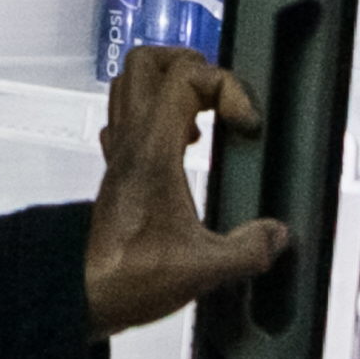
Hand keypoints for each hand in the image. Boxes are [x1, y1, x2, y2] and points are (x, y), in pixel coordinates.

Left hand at [85, 42, 286, 336]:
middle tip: (223, 99)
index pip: (184, 77)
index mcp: (153, 150)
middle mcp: (131, 140)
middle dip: (192, 66)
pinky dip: (157, 116)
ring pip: (131, 84)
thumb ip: (249, 250)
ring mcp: (119, 152)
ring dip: (171, 86)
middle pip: (145, 62)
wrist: (82, 295)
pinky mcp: (116, 169)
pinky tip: (183, 146)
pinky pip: (127, 118)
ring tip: (206, 117)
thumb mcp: (204, 269)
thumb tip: (278, 234)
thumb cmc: (137, 276)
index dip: (226, 86)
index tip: (248, 126)